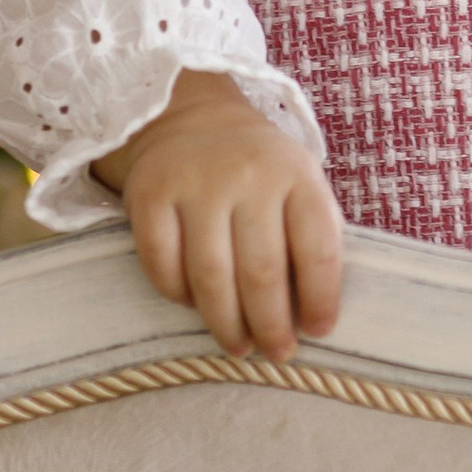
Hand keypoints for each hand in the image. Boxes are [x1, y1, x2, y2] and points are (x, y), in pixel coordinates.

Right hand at [94, 69, 343, 360]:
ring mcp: (196, 183)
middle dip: (272, 326)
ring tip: (239, 346)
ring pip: (210, 277)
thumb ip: (311, 235)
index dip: (321, 298)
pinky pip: (162, 267)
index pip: (318, 247)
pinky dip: (178, 296)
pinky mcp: (150, 195)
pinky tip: (194, 304)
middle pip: (262, 272)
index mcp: (296, 173)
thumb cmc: (258, 168)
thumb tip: (314, 314)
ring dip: (226, 324)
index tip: (319, 331)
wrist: (193, 118)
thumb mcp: (298, 183)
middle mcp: (248, 175)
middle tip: (277, 354)